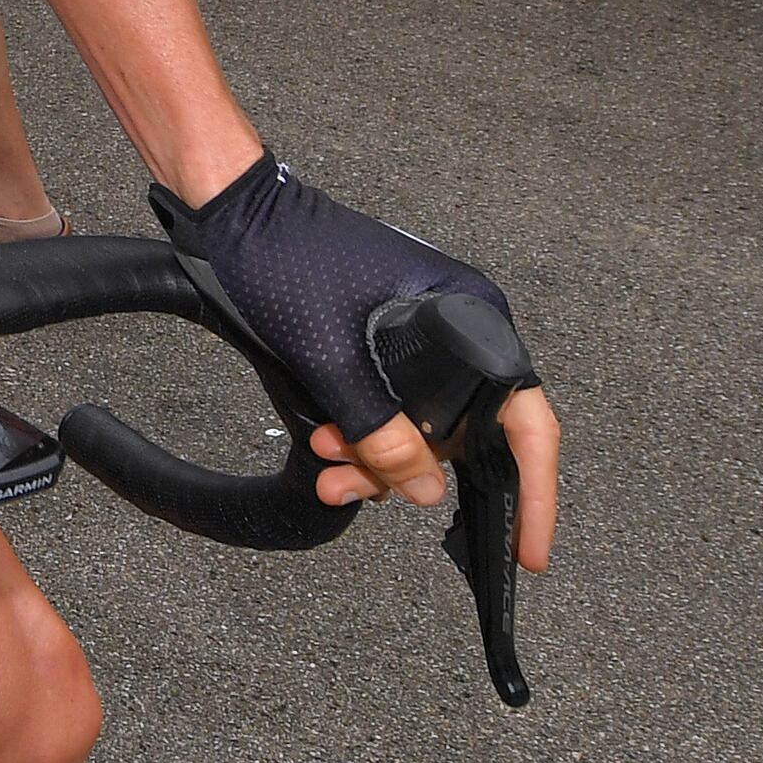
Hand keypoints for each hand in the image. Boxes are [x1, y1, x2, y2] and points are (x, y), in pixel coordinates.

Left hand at [155, 154, 563, 569]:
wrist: (229, 212)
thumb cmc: (283, 257)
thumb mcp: (331, 356)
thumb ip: (381, 429)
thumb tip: (426, 491)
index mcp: (469, 315)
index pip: (526, 420)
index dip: (533, 491)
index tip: (528, 551)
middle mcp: (455, 324)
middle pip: (465, 433)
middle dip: (413, 474)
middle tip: (357, 489)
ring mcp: (418, 333)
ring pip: (420, 428)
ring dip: (376, 457)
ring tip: (329, 467)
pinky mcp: (381, 341)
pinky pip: (389, 407)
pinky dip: (362, 435)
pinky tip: (329, 447)